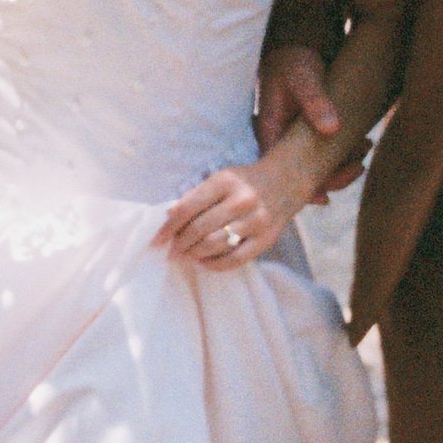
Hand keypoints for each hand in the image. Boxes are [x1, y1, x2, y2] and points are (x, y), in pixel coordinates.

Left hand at [157, 158, 297, 271]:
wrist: (285, 181)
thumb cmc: (244, 181)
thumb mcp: (220, 177)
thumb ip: (196, 196)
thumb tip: (168, 218)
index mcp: (225, 181)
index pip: (188, 207)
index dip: (168, 227)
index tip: (156, 239)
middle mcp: (242, 200)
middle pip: (200, 229)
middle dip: (180, 244)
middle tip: (171, 251)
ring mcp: (256, 221)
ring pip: (216, 245)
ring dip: (195, 254)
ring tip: (186, 256)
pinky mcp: (266, 239)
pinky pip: (235, 259)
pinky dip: (215, 264)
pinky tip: (204, 262)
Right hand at [254, 43, 370, 198]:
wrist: (297, 48)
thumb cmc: (294, 61)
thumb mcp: (303, 76)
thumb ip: (315, 100)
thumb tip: (331, 129)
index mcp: (269, 131)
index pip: (278, 173)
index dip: (300, 189)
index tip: (325, 198)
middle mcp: (280, 142)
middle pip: (302, 176)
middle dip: (332, 177)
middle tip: (359, 165)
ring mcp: (295, 141)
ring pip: (317, 168)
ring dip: (343, 165)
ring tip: (365, 145)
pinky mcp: (309, 136)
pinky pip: (325, 155)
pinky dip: (345, 154)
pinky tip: (362, 142)